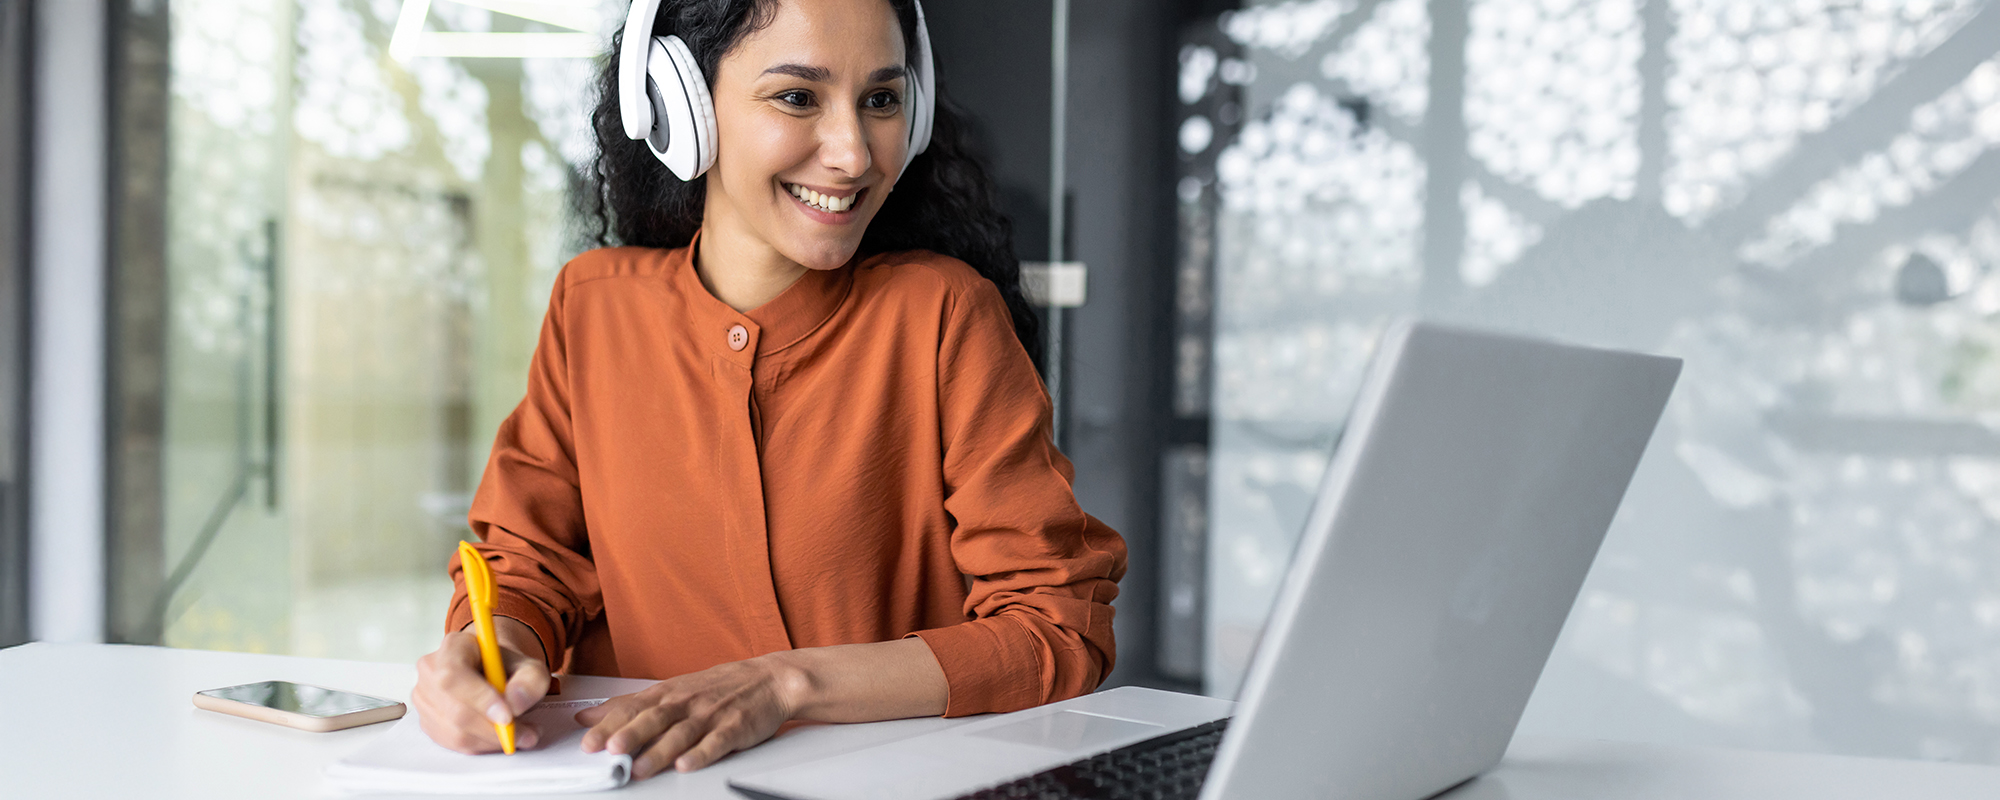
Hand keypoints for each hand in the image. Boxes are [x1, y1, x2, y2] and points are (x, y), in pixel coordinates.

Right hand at [413, 618, 551, 753]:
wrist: (491, 672)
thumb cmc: (507, 668)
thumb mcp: (530, 668)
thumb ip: (530, 682)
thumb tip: (515, 704)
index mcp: (454, 647)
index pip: (454, 675)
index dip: (479, 699)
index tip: (507, 717)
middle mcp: (431, 671)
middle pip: (455, 711)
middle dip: (493, 729)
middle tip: (526, 734)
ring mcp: (424, 698)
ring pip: (455, 733)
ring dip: (491, 740)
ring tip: (520, 734)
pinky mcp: (427, 721)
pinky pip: (453, 744)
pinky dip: (481, 746)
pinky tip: (499, 737)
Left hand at [577, 655, 801, 778]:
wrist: (769, 680)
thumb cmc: (717, 688)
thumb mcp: (670, 690)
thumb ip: (629, 705)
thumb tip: (587, 716)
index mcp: (668, 693)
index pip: (633, 708)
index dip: (609, 724)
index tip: (588, 741)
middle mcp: (686, 703)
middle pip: (654, 719)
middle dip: (631, 734)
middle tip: (611, 749)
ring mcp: (711, 715)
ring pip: (681, 734)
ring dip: (659, 751)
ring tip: (641, 768)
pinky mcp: (735, 728)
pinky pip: (716, 742)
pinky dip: (701, 754)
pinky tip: (687, 765)